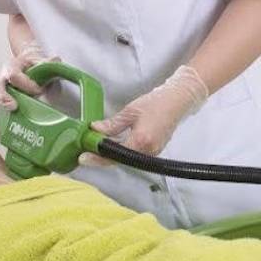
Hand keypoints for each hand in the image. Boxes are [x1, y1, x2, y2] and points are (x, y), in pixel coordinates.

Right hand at [0, 41, 58, 136]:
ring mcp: (2, 92)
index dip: (26, 84)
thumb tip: (56, 60)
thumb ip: (47, 62)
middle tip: (13, 107)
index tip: (38, 91)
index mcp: (11, 67)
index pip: (15, 76)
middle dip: (4, 99)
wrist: (24, 61)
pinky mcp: (2, 102)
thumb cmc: (31, 62)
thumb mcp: (39, 59)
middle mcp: (3, 80)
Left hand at [85, 66, 208, 165]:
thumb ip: (112, 124)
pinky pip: (134, 155)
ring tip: (97, 147)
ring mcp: (152, 153)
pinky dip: (122, 151)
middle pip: (119, 160)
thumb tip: (95, 129)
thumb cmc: (156, 103)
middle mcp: (148, 152)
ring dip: (112, 153)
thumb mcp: (130, 111)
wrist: (178, 101)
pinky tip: (113, 145)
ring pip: (126, 158)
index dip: (97, 158)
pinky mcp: (155, 151)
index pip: (113, 155)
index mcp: (141, 141)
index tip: (83, 158)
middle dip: (102, 156)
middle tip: (87, 151)